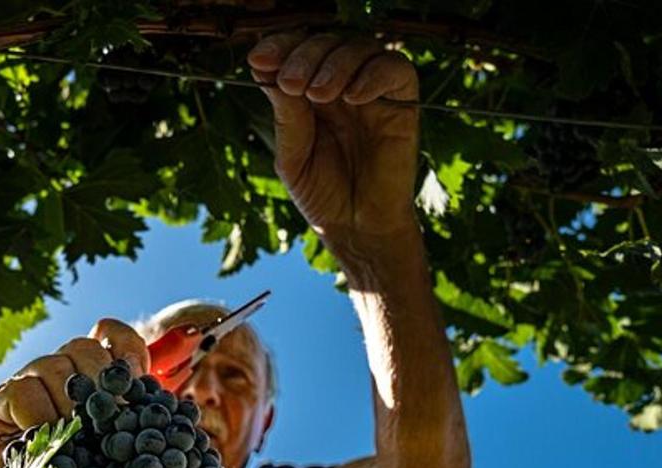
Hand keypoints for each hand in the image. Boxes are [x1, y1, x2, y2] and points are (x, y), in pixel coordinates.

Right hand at [0, 318, 150, 467]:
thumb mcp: (114, 454)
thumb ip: (140, 427)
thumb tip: (184, 413)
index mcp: (93, 375)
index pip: (114, 336)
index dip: (129, 351)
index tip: (139, 379)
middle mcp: (62, 368)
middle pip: (88, 349)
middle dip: (104, 386)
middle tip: (109, 424)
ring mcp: (29, 380)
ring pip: (57, 367)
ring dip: (72, 407)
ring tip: (78, 440)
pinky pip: (24, 391)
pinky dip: (41, 418)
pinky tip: (48, 442)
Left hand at [247, 32, 419, 243]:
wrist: (357, 229)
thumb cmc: (323, 196)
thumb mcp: (293, 157)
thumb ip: (287, 116)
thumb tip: (269, 72)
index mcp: (310, 93)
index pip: (296, 52)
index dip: (278, 47)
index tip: (259, 61)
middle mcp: (341, 86)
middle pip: (326, 43)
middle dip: (304, 56)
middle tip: (290, 82)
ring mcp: (372, 92)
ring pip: (359, 48)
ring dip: (334, 63)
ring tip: (317, 93)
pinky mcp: (402, 104)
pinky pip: (395, 69)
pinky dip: (373, 74)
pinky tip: (354, 97)